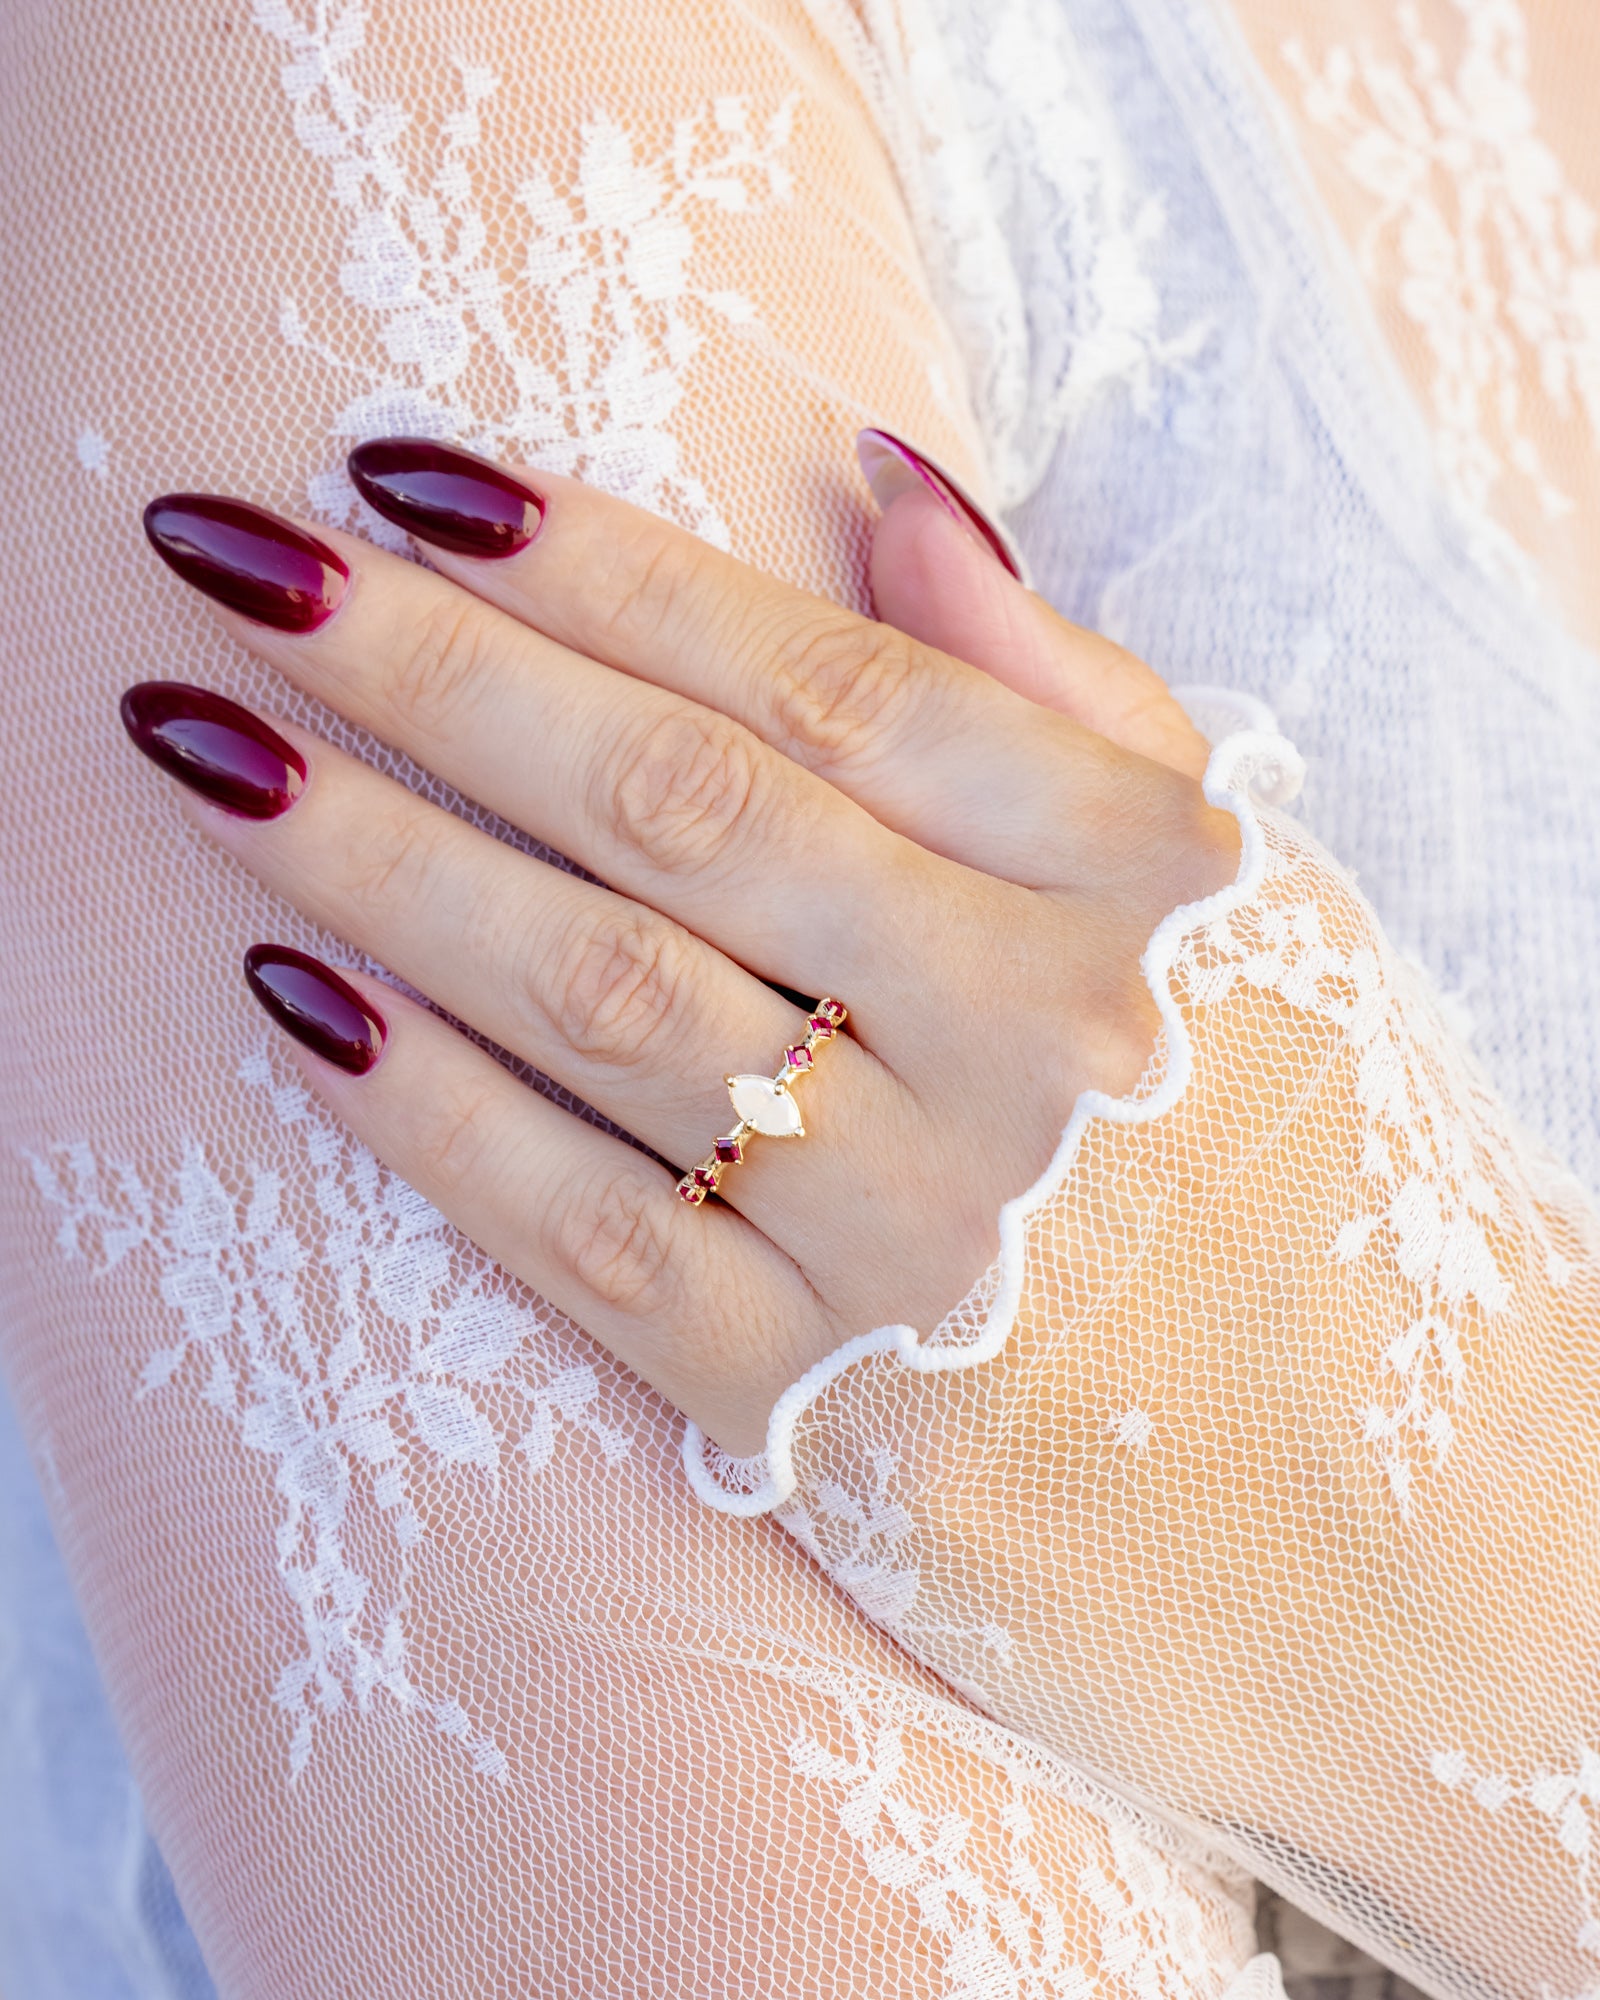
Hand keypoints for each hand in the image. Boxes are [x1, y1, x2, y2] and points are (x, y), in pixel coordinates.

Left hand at [128, 436, 1235, 1455]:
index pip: (822, 677)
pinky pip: (577, 1231)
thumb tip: (876, 468)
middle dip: (431, 672)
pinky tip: (286, 989)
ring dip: (379, 859)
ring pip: (603, 1002)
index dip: (596, 561)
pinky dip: (422, 1104)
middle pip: (681, 813)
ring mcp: (914, 1226)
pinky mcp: (806, 1387)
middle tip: (227, 560)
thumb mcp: (1195, 871)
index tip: (399, 470)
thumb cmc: (1218, 1099)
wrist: (1303, 1442)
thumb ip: (1042, 672)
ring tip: (203, 740)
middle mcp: (1028, 1040)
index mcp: (1125, 877)